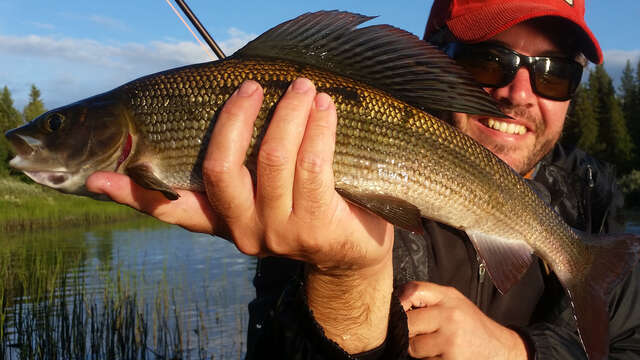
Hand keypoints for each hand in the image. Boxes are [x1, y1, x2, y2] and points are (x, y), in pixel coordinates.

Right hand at [87, 78, 394, 351]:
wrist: (351, 253)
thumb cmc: (309, 208)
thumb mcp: (267, 194)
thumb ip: (243, 170)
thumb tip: (233, 114)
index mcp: (224, 221)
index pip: (171, 209)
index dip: (133, 194)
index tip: (97, 178)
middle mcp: (243, 230)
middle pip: (221, 167)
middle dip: (236, 118)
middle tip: (252, 86)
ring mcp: (278, 233)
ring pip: (272, 160)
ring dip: (287, 114)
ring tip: (302, 87)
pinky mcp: (315, 228)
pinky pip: (312, 166)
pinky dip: (318, 129)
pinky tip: (326, 109)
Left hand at [398, 281, 527, 359]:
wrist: (500, 350)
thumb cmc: (473, 326)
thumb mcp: (454, 302)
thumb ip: (429, 298)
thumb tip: (397, 302)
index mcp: (449, 298)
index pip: (412, 290)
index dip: (400, 302)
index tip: (399, 310)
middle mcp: (450, 317)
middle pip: (407, 323)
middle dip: (409, 331)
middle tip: (420, 333)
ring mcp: (451, 341)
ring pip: (413, 347)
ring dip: (418, 350)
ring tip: (435, 345)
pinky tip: (443, 355)